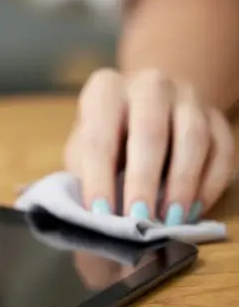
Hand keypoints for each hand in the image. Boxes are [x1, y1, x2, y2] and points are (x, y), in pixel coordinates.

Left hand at [64, 68, 234, 224]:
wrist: (144, 106)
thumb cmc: (105, 136)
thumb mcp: (83, 149)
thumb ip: (84, 175)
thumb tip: (89, 216)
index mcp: (105, 90)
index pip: (98, 137)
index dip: (98, 179)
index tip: (101, 215)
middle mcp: (149, 85)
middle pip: (150, 133)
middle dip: (143, 182)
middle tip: (139, 220)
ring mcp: (187, 96)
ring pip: (192, 139)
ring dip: (181, 185)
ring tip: (169, 221)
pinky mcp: (216, 115)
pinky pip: (222, 150)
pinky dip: (209, 184)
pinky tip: (194, 210)